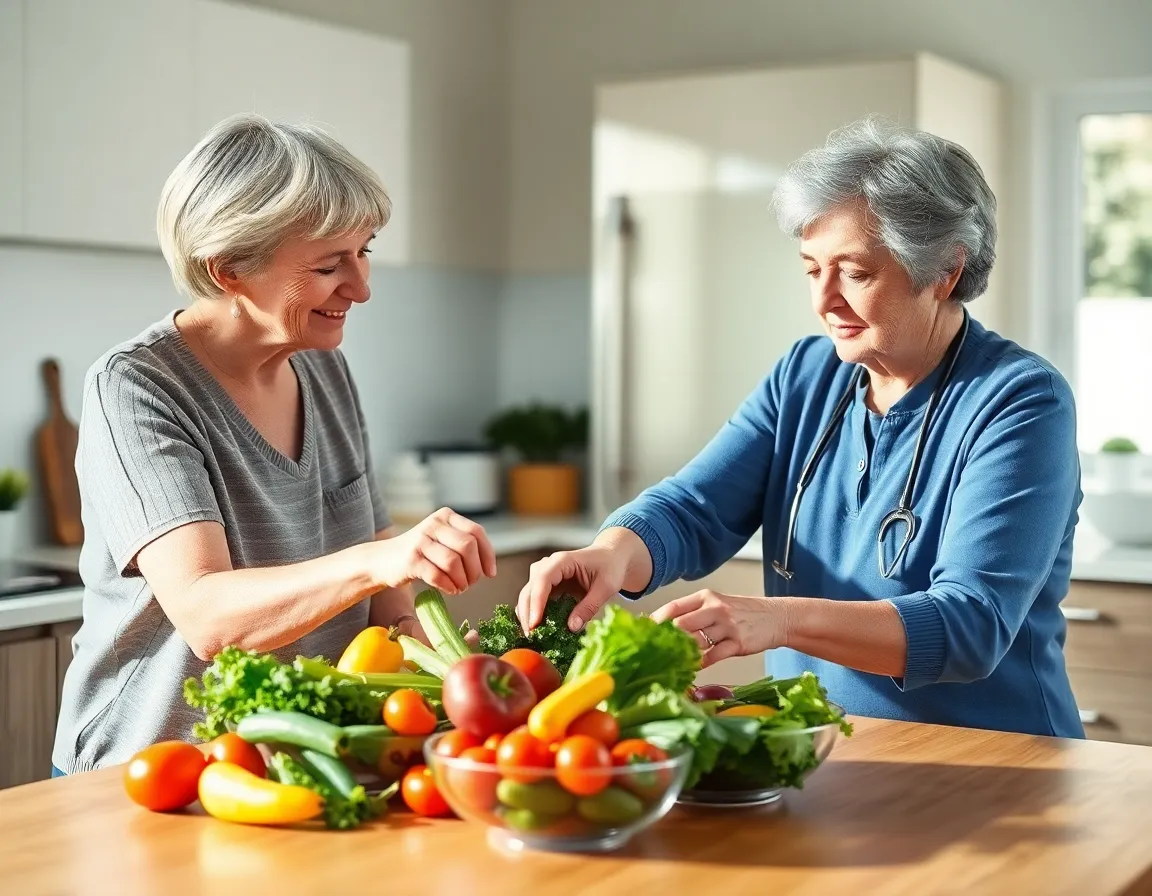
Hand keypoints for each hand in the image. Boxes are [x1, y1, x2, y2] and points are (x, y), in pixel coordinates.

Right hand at [371, 508, 496, 595]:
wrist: (383, 559)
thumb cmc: (420, 552)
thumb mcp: (442, 540)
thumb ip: (463, 545)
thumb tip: (487, 566)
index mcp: (445, 517)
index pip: (476, 532)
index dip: (488, 554)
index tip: (490, 573)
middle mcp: (433, 524)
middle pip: (467, 546)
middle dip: (475, 569)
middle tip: (471, 582)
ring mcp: (420, 541)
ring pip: (453, 562)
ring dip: (462, 580)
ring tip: (460, 587)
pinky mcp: (410, 560)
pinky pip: (437, 575)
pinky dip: (448, 586)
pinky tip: (450, 589)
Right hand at [516, 545, 629, 633]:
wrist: (611, 556)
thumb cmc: (610, 567)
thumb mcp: (605, 587)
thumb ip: (589, 607)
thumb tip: (572, 627)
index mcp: (562, 561)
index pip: (542, 580)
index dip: (536, 602)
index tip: (535, 623)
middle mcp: (549, 565)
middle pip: (530, 588)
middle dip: (527, 613)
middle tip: (531, 636)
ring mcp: (546, 574)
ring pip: (528, 594)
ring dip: (527, 614)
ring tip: (533, 635)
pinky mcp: (548, 584)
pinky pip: (536, 598)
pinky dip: (534, 612)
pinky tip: (538, 628)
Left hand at [649, 591, 788, 666]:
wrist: (776, 617)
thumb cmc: (743, 613)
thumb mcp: (718, 605)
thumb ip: (695, 614)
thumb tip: (666, 627)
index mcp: (706, 597)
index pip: (673, 607)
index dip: (655, 621)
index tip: (643, 633)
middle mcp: (715, 608)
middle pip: (680, 624)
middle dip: (664, 640)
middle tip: (652, 651)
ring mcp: (727, 626)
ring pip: (695, 641)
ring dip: (682, 653)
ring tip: (670, 662)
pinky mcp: (738, 643)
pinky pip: (713, 656)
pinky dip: (700, 663)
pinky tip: (693, 667)